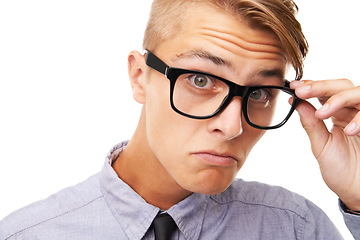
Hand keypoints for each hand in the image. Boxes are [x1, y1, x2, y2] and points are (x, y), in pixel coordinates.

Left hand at [290, 79, 359, 210]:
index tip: (294, 87)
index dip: (311, 86)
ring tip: (322, 113)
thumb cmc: (341, 171)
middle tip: (302, 92)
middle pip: (342, 85)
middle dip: (321, 86)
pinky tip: (348, 130)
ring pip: (358, 92)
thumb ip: (311, 124)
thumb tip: (295, 103)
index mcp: (338, 115)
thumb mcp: (321, 146)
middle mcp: (353, 113)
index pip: (326, 92)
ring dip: (338, 98)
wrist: (358, 191)